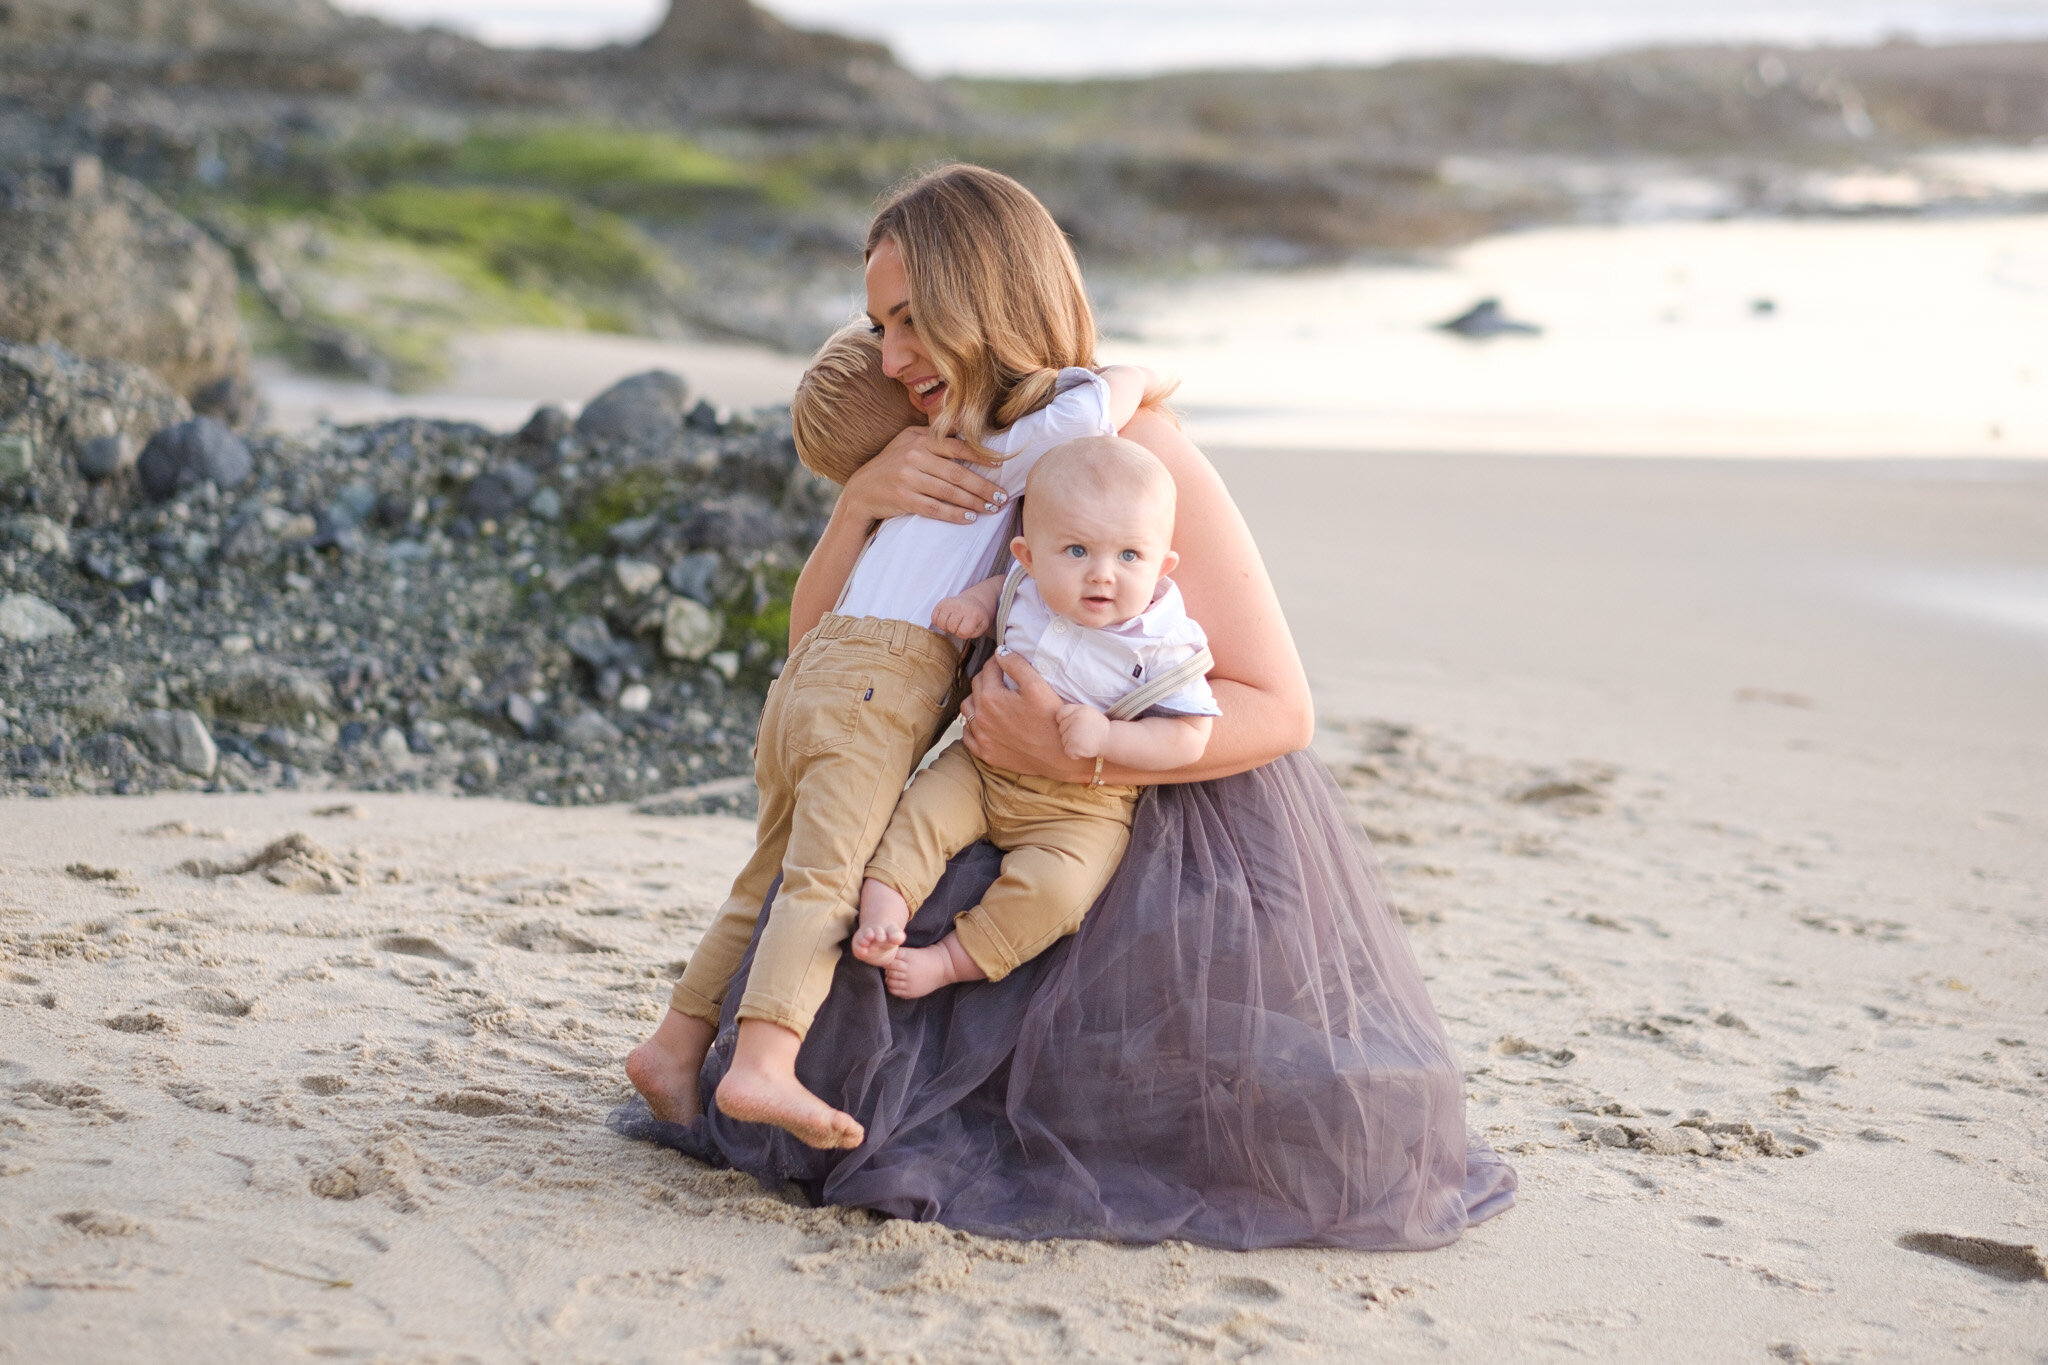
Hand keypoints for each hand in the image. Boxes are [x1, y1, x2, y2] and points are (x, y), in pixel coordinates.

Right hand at [840, 425, 1006, 525]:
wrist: (861, 490)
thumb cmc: (892, 464)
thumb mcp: (909, 441)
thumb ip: (935, 436)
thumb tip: (969, 433)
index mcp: (920, 438)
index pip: (957, 446)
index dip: (981, 456)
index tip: (1001, 465)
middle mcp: (914, 455)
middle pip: (957, 473)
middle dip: (983, 487)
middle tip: (1002, 497)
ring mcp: (907, 477)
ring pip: (949, 492)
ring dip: (974, 502)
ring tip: (991, 508)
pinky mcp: (903, 498)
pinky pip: (935, 508)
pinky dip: (954, 514)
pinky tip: (969, 518)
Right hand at [931, 593, 991, 639]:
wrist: (973, 602)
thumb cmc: (977, 617)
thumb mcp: (982, 627)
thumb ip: (973, 633)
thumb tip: (961, 633)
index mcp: (973, 614)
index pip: (962, 632)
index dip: (963, 634)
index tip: (966, 629)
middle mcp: (961, 606)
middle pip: (950, 628)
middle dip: (954, 630)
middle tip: (959, 626)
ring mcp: (950, 603)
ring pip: (941, 623)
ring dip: (945, 627)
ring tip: (952, 623)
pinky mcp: (942, 602)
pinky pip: (934, 617)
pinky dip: (938, 622)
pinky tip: (946, 619)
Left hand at [961, 650, 1085, 780]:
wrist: (1060, 755)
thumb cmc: (1051, 720)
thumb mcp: (1037, 686)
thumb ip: (1016, 665)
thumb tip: (1000, 652)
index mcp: (991, 698)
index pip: (988, 668)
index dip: (998, 660)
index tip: (1005, 659)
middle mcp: (981, 717)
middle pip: (976, 685)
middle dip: (987, 676)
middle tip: (1002, 676)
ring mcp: (982, 737)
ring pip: (967, 708)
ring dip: (976, 698)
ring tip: (992, 697)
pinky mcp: (986, 753)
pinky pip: (968, 735)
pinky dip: (972, 724)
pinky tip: (985, 721)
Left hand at [1055, 703, 1109, 759]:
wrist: (1111, 741)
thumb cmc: (1098, 728)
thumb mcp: (1088, 713)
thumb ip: (1074, 712)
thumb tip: (1057, 718)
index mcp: (1079, 710)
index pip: (1060, 714)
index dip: (1064, 721)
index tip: (1073, 726)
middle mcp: (1076, 719)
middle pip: (1061, 728)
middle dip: (1069, 733)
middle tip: (1084, 735)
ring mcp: (1074, 732)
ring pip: (1064, 740)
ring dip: (1072, 744)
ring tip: (1085, 741)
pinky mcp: (1074, 745)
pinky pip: (1067, 751)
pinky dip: (1074, 753)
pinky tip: (1085, 749)